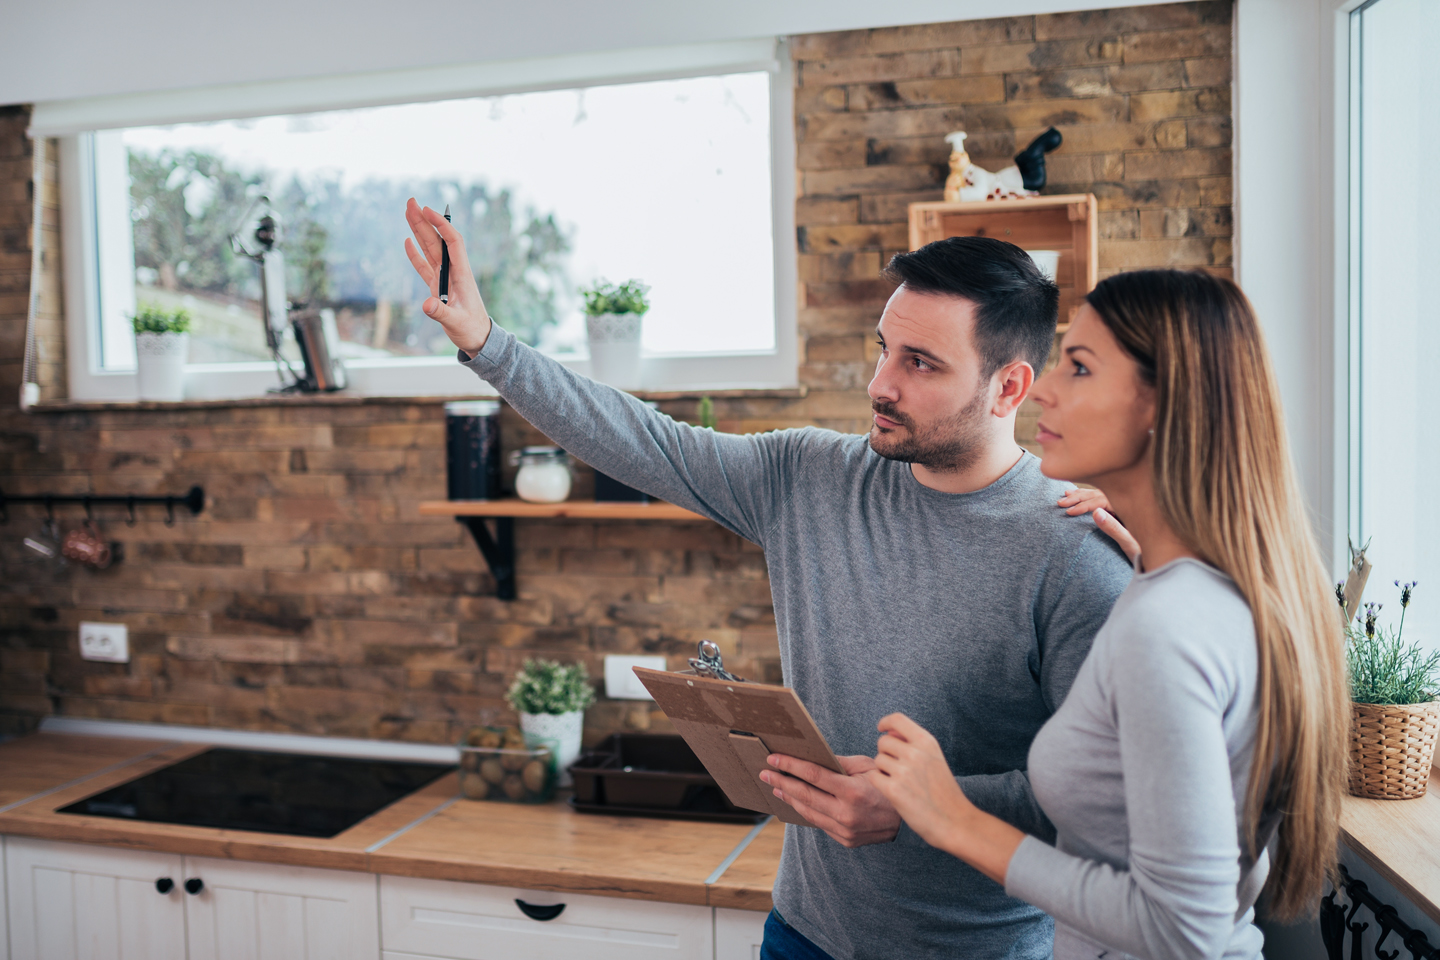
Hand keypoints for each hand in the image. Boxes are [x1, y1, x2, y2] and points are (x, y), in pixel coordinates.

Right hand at [403, 198, 491, 356]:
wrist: (479, 340)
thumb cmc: (472, 330)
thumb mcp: (456, 323)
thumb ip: (440, 313)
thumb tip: (426, 304)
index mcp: (461, 274)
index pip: (452, 242)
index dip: (441, 224)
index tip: (427, 210)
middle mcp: (453, 272)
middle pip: (437, 240)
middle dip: (424, 220)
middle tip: (411, 201)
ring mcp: (444, 278)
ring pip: (429, 249)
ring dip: (418, 231)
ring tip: (408, 212)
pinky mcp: (437, 287)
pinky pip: (424, 266)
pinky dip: (415, 254)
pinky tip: (407, 241)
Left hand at [760, 754, 899, 846]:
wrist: (906, 821)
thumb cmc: (886, 786)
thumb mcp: (868, 767)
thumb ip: (840, 762)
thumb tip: (813, 756)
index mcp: (853, 792)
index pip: (813, 776)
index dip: (791, 766)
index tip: (773, 758)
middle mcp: (846, 814)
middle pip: (805, 795)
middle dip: (781, 782)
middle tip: (765, 773)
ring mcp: (845, 830)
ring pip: (808, 812)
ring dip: (789, 798)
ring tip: (775, 786)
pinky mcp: (844, 840)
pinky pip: (819, 823)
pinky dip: (805, 810)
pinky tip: (795, 801)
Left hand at [871, 713, 972, 850]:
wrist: (956, 822)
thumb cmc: (944, 792)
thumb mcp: (935, 759)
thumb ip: (913, 744)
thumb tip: (888, 732)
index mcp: (927, 742)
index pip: (897, 719)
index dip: (885, 723)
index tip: (881, 729)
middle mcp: (915, 753)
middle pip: (883, 742)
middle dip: (886, 753)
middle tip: (898, 769)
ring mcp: (904, 771)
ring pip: (878, 760)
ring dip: (884, 770)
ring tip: (901, 783)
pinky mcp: (893, 790)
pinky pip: (873, 777)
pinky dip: (880, 783)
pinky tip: (894, 791)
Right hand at [1057, 487, 1139, 563]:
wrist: (1159, 555)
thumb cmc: (1145, 551)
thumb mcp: (1130, 542)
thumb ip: (1114, 528)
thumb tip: (1095, 512)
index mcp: (1129, 506)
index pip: (1101, 500)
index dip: (1083, 506)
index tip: (1069, 512)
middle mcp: (1128, 501)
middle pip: (1098, 493)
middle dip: (1078, 497)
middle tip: (1060, 503)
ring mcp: (1126, 503)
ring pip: (1100, 493)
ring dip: (1082, 494)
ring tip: (1066, 494)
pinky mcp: (1123, 507)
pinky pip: (1103, 496)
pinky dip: (1089, 495)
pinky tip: (1080, 494)